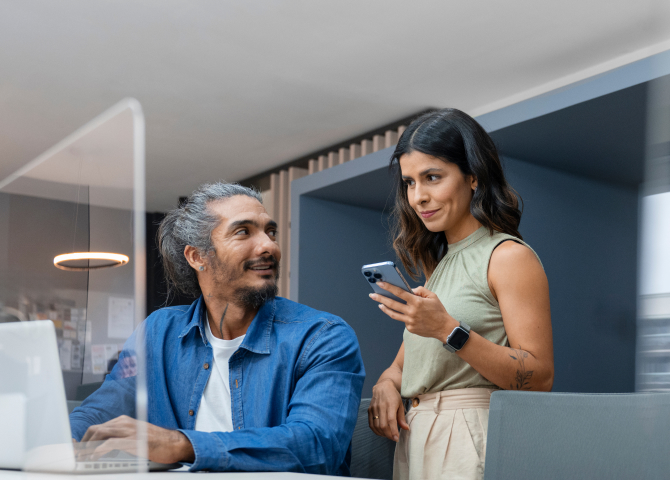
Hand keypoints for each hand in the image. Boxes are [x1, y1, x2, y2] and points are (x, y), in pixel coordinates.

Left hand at [77, 415, 193, 463]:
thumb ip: (119, 440)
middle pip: (95, 430)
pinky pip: (111, 443)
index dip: (84, 439)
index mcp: (124, 421)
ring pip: (100, 434)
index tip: (76, 450)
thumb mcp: (134, 438)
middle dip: (82, 444)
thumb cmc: (156, 443)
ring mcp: (129, 430)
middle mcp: (124, 423)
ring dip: (87, 448)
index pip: (98, 428)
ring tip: (81, 459)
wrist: (174, 444)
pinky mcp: (133, 440)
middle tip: (76, 457)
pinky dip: (99, 451)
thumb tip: (99, 451)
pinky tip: (94, 458)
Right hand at [368, 379, 407, 441]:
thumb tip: (406, 429)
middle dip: (388, 435)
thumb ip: (402, 417)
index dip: (393, 431)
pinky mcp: (369, 410)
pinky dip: (375, 430)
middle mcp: (381, 406)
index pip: (391, 420)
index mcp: (390, 404)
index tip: (396, 439)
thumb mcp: (400, 404)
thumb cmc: (393, 396)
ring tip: (388, 435)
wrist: (383, 386)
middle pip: (382, 425)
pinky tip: (381, 432)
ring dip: (382, 434)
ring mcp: (374, 408)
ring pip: (376, 426)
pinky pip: (370, 424)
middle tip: (393, 438)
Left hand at [370, 282, 457, 340]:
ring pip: (393, 314)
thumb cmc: (439, 311)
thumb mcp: (432, 296)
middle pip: (392, 304)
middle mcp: (411, 312)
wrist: (444, 328)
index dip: (389, 287)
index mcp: (417, 302)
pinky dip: (401, 315)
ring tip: (379, 304)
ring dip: (384, 308)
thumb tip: (409, 290)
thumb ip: (420, 290)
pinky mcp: (410, 328)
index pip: (399, 293)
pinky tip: (402, 313)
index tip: (380, 283)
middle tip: (372, 295)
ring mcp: (410, 321)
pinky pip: (403, 320)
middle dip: (380, 298)